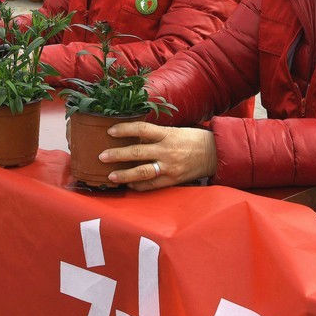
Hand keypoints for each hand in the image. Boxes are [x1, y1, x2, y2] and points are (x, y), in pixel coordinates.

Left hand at [98, 122, 216, 190]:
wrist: (214, 153)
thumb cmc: (192, 139)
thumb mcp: (174, 131)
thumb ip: (155, 135)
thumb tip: (132, 137)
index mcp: (167, 135)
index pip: (141, 129)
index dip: (124, 129)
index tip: (110, 131)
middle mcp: (167, 151)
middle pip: (137, 152)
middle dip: (117, 155)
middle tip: (102, 156)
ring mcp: (169, 167)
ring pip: (142, 172)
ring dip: (124, 174)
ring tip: (111, 175)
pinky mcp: (173, 180)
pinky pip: (152, 185)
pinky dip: (138, 185)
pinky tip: (128, 184)